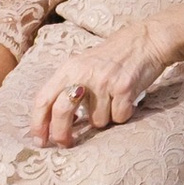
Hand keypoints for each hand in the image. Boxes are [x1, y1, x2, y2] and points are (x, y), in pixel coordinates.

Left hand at [27, 20, 172, 146]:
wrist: (145, 41)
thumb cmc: (112, 58)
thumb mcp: (83, 66)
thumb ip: (67, 88)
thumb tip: (54, 123)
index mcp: (68, 69)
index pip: (43, 99)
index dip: (38, 123)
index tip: (40, 140)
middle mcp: (83, 74)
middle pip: (62, 113)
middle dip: (62, 134)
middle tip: (66, 143)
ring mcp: (104, 81)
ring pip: (97, 121)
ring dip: (105, 118)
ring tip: (112, 101)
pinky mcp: (124, 88)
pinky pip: (118, 118)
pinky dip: (123, 114)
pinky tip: (126, 100)